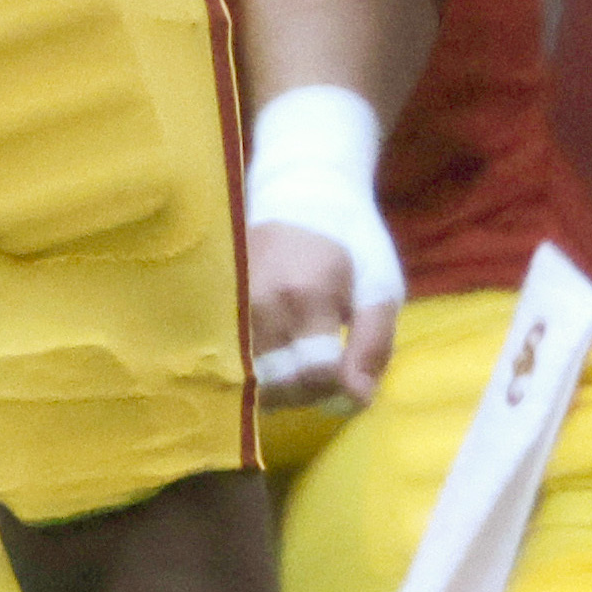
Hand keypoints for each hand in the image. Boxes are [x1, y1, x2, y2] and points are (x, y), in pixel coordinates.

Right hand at [243, 82, 402, 413]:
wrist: (298, 191)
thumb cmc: (350, 239)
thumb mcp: (380, 285)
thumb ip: (372, 344)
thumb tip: (356, 400)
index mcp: (306, 295)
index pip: (316, 374)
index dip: (340, 388)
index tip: (351, 377)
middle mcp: (258, 305)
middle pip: (280, 385)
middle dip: (310, 393)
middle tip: (328, 368)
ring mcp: (228, 308)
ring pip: (250, 381)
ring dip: (280, 388)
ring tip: (301, 361)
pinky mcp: (211, 309)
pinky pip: (229, 364)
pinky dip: (254, 374)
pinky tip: (274, 358)